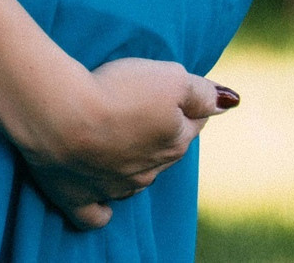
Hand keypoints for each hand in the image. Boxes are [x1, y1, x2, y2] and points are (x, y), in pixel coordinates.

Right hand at [5, 57, 236, 228]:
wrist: (63, 117)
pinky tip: (103, 202)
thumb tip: (229, 102)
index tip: (179, 92)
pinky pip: (95, 215)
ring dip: (133, 164)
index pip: (193, 123)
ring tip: (122, 143)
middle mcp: (149, 171)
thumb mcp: (171, 77)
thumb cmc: (118, 91)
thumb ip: (202, 92)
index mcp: (174, 142)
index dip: (188, 105)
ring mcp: (114, 188)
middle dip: (162, 134)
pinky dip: (101, 210)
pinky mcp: (79, 199)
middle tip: (146, 111)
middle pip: (165, 151)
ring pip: (135, 181)